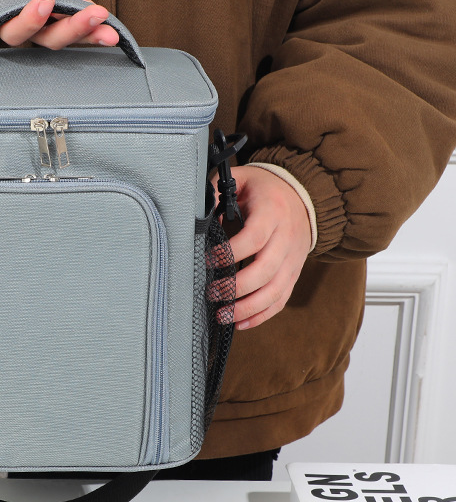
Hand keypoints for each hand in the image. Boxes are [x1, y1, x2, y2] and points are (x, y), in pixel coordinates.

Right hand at [0, 0, 118, 48]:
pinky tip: (111, 25)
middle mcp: (22, 21)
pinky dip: (95, 25)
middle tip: (92, 15)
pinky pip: (79, 20)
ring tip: (110, 30)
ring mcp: (45, 18)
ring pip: (66, 34)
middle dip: (70, 30)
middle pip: (46, 37)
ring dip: (88, 33)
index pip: (12, 27)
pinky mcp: (62, 6)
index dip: (29, 21)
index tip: (45, 1)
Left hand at [223, 166, 311, 329]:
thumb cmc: (263, 189)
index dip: (230, 253)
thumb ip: (217, 193)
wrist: (303, 194)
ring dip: (248, 308)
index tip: (208, 259)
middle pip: (266, 270)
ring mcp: (294, 259)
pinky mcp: (294, 273)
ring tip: (222, 315)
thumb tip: (199, 220)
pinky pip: (280, 299)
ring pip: (275, 291)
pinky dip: (261, 315)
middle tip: (212, 293)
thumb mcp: (241, 179)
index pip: (253, 238)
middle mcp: (287, 238)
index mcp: (272, 212)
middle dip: (236, 287)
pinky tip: (240, 323)